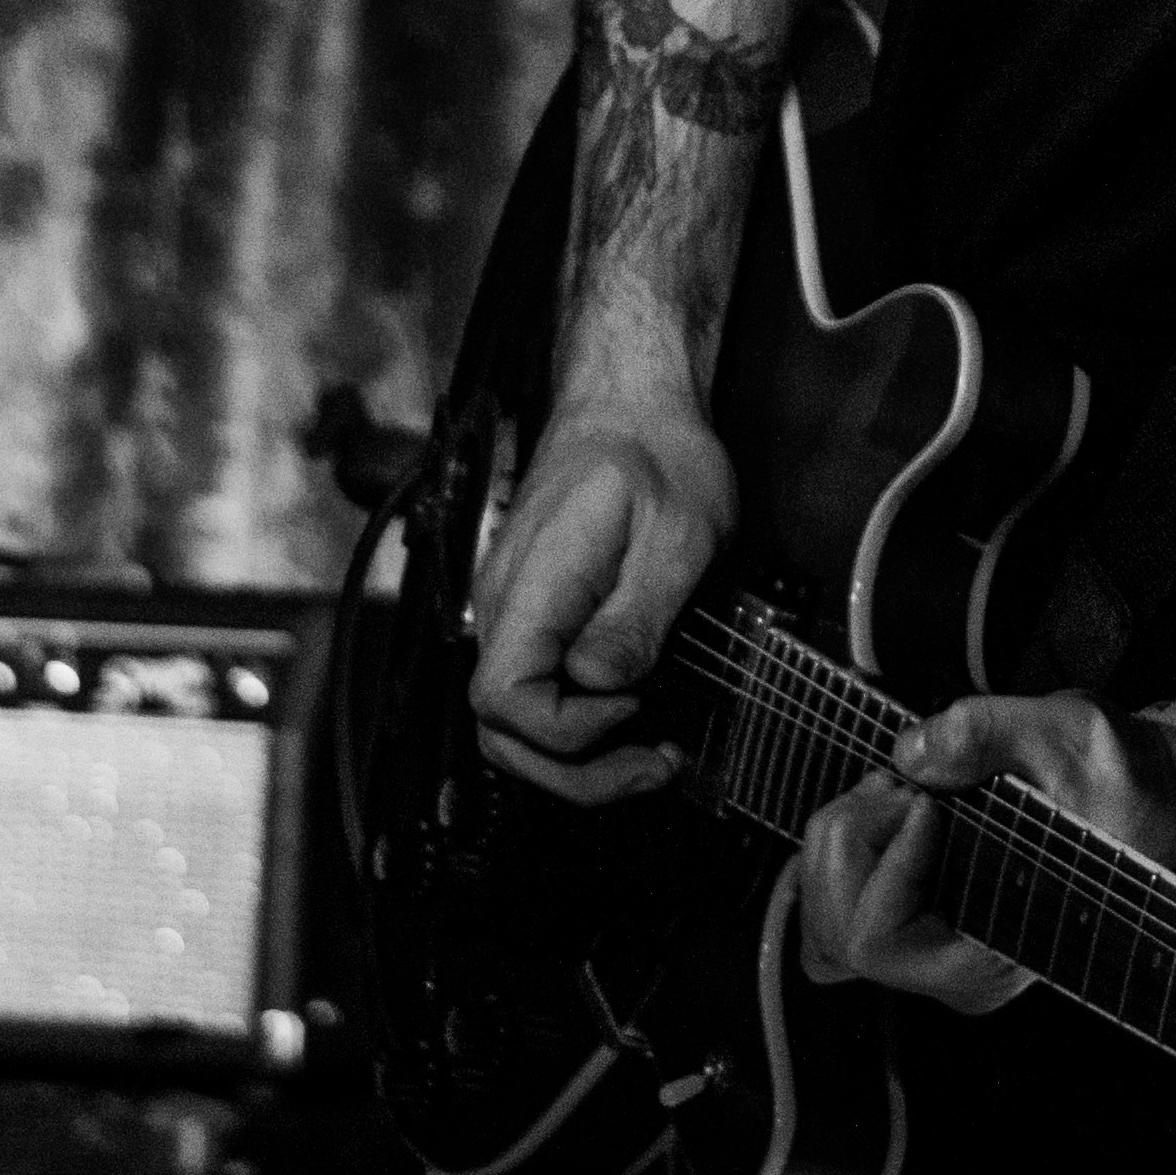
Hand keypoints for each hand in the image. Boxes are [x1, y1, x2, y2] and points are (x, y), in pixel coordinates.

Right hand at [464, 403, 734, 802]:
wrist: (627, 401)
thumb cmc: (657, 454)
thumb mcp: (677, 531)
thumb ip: (639, 613)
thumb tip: (603, 685)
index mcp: (532, 584)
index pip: (503, 697)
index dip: (566, 730)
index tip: (634, 710)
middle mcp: (504, 607)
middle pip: (498, 729)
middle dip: (573, 773)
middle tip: (656, 767)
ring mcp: (513, 614)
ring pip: (511, 722)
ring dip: (577, 760)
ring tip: (652, 755)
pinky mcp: (534, 617)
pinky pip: (534, 692)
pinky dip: (577, 727)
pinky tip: (630, 718)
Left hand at [791, 692, 1175, 1015]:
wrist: (1146, 792)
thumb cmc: (1117, 778)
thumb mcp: (1065, 735)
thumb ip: (984, 735)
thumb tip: (908, 753)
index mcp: (993, 951)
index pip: (875, 939)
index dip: (884, 859)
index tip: (930, 803)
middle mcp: (955, 967)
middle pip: (833, 934)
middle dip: (849, 842)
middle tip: (900, 788)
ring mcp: (934, 948)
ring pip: (823, 925)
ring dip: (840, 842)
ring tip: (896, 792)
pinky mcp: (921, 917)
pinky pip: (838, 905)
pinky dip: (842, 850)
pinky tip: (885, 806)